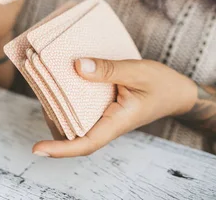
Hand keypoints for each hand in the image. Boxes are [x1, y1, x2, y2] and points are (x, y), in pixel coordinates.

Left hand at [32, 58, 197, 157]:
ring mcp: (104, 117)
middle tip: (37, 91)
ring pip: (75, 121)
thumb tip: (77, 66)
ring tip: (42, 83)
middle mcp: (106, 123)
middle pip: (73, 134)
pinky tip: (59, 79)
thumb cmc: (161, 84)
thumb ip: (109, 70)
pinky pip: (81, 108)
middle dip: (50, 122)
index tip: (37, 149)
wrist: (178, 92)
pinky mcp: (103, 108)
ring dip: (57, 108)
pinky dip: (68, 97)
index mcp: (116, 122)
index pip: (85, 144)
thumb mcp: (137, 72)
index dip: (60, 149)